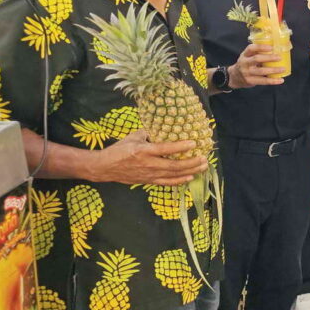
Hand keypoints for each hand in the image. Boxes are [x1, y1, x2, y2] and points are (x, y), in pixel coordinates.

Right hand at [91, 130, 207, 185]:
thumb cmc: (120, 149)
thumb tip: (165, 127)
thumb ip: (149, 133)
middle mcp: (148, 164)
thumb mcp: (134, 136)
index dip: (181, 146)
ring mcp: (149, 175)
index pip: (165, 149)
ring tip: (203, 167)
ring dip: (190, 171)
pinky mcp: (149, 181)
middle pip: (174, 165)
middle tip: (205, 158)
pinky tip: (190, 177)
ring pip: (173, 175)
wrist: (105, 167)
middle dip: (192, 162)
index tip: (194, 143)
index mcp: (143, 151)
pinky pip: (167, 182)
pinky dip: (180, 181)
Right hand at [230, 43, 283, 87]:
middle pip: (257, 59)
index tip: (271, 47)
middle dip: (269, 58)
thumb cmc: (246, 64)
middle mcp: (244, 63)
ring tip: (283, 69)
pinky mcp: (250, 81)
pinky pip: (263, 81)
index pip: (251, 48)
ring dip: (273, 70)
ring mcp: (247, 72)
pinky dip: (273, 81)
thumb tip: (276, 49)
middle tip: (279, 57)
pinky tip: (280, 80)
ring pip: (261, 71)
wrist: (234, 77)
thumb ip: (257, 53)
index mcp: (245, 55)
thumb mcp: (247, 56)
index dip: (261, 47)